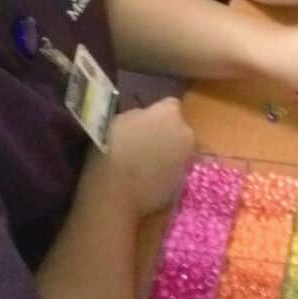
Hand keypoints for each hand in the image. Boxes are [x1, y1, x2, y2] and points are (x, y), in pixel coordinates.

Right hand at [98, 98, 193, 215]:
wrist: (115, 193)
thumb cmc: (111, 150)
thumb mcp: (118, 120)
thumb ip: (139, 116)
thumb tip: (145, 118)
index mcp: (169, 113)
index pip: (169, 105)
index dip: (156, 113)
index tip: (143, 122)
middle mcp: (185, 133)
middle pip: (179, 129)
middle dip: (166, 132)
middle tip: (145, 142)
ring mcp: (187, 160)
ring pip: (179, 151)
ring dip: (168, 153)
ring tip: (145, 163)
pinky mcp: (183, 184)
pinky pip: (175, 171)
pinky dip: (166, 173)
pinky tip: (147, 180)